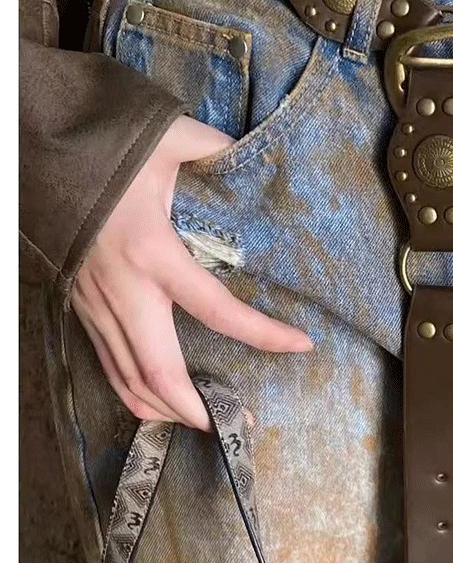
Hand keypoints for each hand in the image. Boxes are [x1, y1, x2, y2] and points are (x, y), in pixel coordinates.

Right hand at [71, 115, 312, 430]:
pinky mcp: (80, 304)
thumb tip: (261, 157)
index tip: (301, 345)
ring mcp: (94, 303)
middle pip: (157, 371)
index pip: (217, 309)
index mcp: (152, 251)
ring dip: (163, 409)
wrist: (41, 153)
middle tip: (234, 423)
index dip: (262, 335)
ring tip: (201, 421)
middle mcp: (122, 289)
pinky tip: (156, 397)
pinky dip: (132, 390)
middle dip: (196, 408)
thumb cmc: (109, 149)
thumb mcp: (173, 140)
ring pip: (125, 378)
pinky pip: (106, 363)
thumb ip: (219, 149)